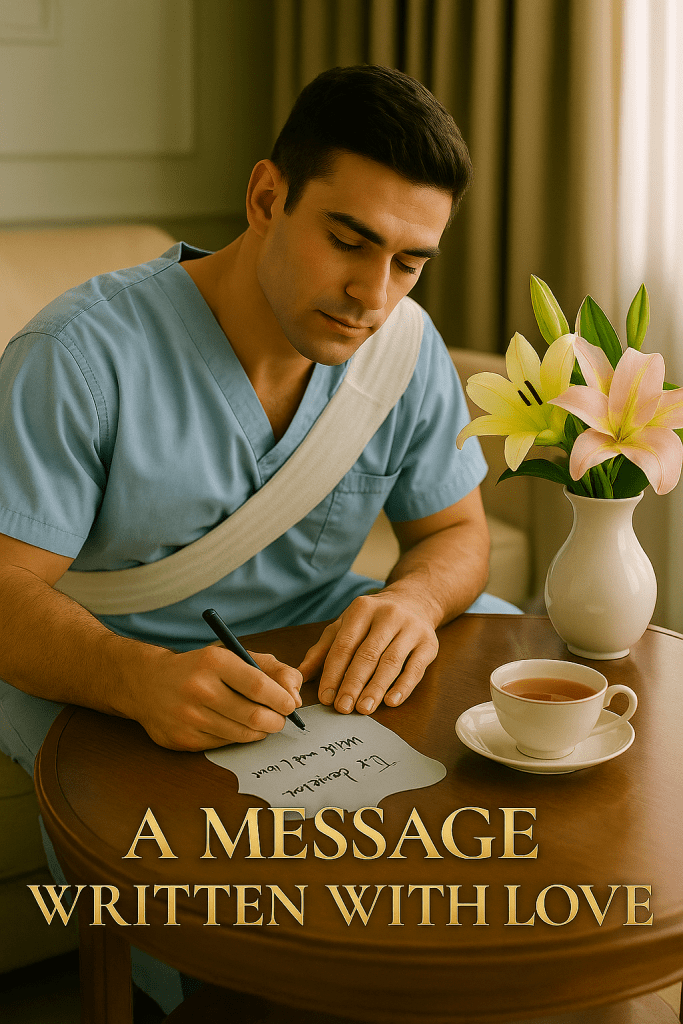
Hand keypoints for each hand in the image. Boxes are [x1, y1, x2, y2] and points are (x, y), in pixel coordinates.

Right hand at [129, 645, 302, 750]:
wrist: (148, 683)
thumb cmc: (201, 668)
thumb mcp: (233, 655)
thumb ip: (272, 669)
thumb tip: (296, 695)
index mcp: (214, 661)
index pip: (259, 685)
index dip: (283, 699)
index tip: (291, 704)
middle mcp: (199, 689)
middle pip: (255, 716)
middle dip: (277, 721)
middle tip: (280, 719)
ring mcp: (189, 717)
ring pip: (243, 735)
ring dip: (260, 732)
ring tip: (261, 722)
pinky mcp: (183, 740)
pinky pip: (225, 745)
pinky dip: (237, 738)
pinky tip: (233, 726)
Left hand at [297, 591, 438, 714]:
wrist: (415, 601)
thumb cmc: (373, 619)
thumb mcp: (345, 626)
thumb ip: (323, 650)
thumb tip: (301, 675)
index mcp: (362, 609)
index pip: (344, 645)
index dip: (334, 672)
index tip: (327, 697)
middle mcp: (388, 615)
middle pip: (367, 654)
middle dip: (353, 684)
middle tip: (343, 707)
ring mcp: (411, 628)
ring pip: (391, 662)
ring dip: (376, 688)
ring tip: (364, 709)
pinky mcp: (428, 643)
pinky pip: (415, 668)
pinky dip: (403, 686)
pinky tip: (392, 701)